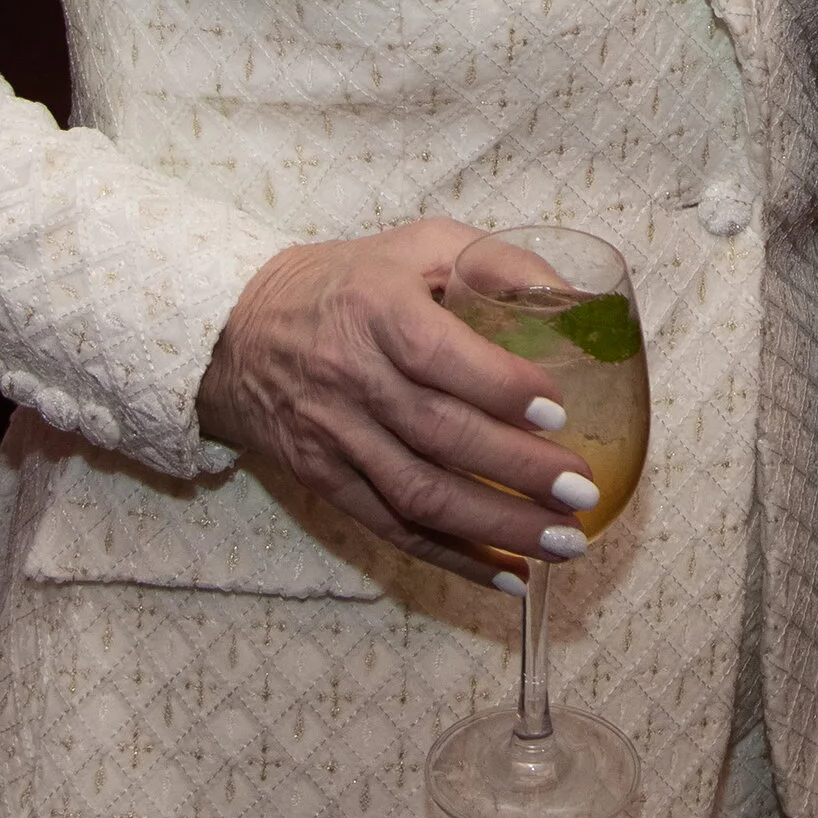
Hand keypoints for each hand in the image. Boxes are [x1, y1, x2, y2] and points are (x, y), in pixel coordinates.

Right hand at [196, 220, 601, 578]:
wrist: (235, 330)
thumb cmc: (349, 281)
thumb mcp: (419, 245)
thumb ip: (497, 262)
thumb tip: (577, 299)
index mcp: (377, 308)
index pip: (439, 355)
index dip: (499, 386)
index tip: (558, 410)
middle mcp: (351, 377)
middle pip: (439, 435)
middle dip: (517, 470)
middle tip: (582, 492)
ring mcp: (334, 436)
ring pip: (420, 494)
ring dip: (497, 526)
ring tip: (564, 543)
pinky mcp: (324, 480)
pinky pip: (392, 528)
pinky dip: (452, 556)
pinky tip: (508, 573)